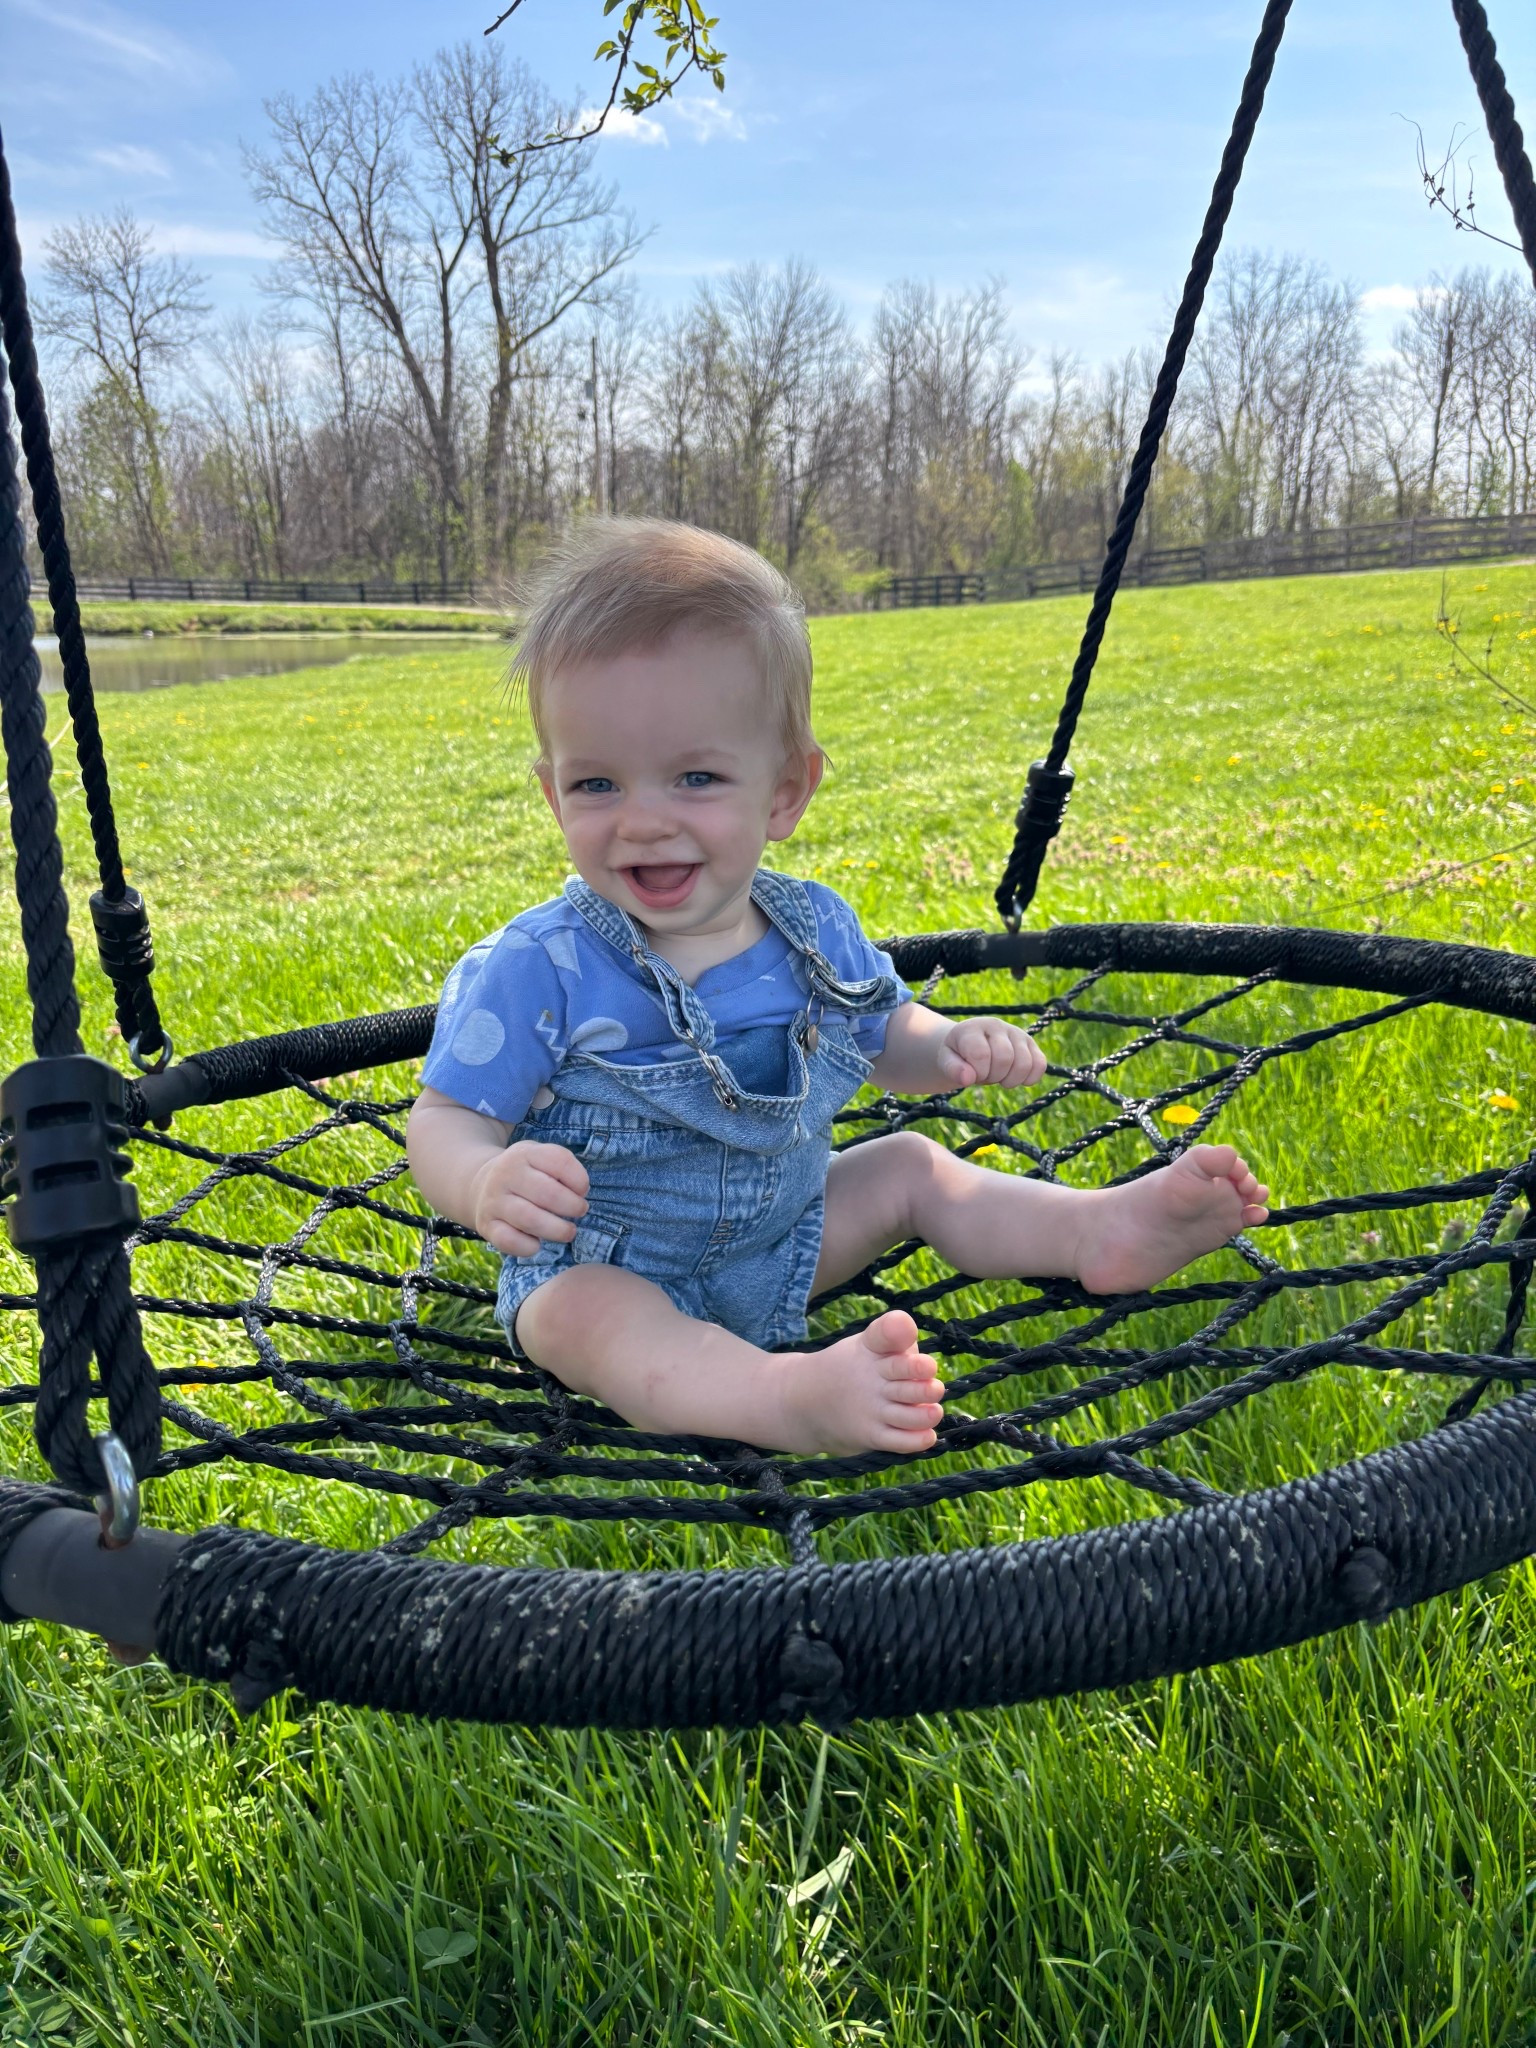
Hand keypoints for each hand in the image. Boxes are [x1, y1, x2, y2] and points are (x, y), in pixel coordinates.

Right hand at [471, 1139, 589, 1256]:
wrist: (481, 1185)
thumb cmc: (524, 1173)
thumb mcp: (539, 1158)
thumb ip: (561, 1168)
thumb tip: (579, 1194)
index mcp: (524, 1154)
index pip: (559, 1161)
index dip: (579, 1179)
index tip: (582, 1190)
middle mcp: (506, 1174)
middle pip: (547, 1193)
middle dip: (572, 1206)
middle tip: (580, 1211)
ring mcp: (494, 1201)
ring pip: (530, 1219)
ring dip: (557, 1230)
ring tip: (568, 1231)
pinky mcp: (487, 1226)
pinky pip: (509, 1241)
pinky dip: (529, 1247)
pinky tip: (537, 1244)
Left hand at [937, 1018, 1046, 1089]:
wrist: (968, 1046)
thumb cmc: (957, 1054)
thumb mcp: (946, 1061)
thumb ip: (952, 1069)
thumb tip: (967, 1079)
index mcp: (974, 1028)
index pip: (981, 1054)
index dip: (978, 1072)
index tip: (971, 1075)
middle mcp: (997, 1026)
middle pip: (1005, 1058)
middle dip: (993, 1077)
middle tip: (985, 1076)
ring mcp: (1016, 1034)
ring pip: (1025, 1063)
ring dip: (1010, 1080)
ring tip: (998, 1077)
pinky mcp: (1031, 1044)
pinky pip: (1040, 1065)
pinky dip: (1029, 1079)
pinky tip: (1014, 1078)